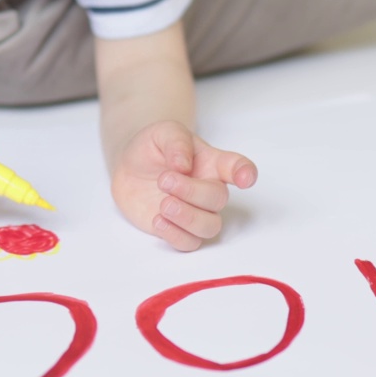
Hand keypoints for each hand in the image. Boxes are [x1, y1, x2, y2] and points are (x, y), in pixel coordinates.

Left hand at [111, 120, 257, 251]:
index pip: (236, 167)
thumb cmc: (154, 149)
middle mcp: (209, 189)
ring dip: (188, 218)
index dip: (245, 173)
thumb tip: (184, 166)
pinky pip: (189, 244)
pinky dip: (175, 235)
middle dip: (192, 192)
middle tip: (164, 180)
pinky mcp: (178, 229)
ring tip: (164, 204)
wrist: (130, 168)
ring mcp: (196, 212)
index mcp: (212, 163)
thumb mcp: (163, 132)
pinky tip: (158, 219)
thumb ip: (177, 142)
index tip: (245, 179)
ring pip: (210, 227)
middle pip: (219, 200)